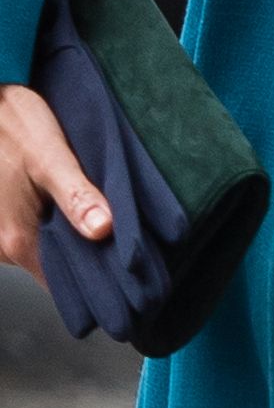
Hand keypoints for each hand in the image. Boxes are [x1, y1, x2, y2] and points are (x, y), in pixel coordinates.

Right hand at [0, 82, 108, 284]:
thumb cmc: (12, 125)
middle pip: (55, 268)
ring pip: (45, 250)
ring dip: (74, 238)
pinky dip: (57, 226)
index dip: (96, 279)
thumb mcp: (50, 156)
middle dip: (90, 258)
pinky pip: (35, 232)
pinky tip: (78, 205)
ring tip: (107, 219)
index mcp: (18, 240)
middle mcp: (3, 246)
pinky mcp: (2, 218)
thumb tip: (104, 230)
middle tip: (126, 241)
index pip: (62, 282)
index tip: (127, 272)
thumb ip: (76, 196)